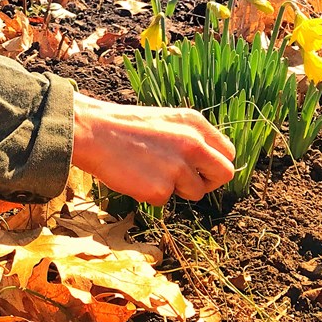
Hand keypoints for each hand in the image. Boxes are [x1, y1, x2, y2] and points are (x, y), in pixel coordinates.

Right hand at [71, 92, 235, 203]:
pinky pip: (166, 200)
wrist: (94, 132)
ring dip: (177, 189)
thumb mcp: (167, 121)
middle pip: (225, 174)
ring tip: (150, 171)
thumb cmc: (126, 127)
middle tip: (189, 182)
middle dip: (210, 182)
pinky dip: (152, 193)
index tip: (203, 169)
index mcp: (195, 124)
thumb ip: (191, 138)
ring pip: (195, 192)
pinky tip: (136, 176)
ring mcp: (178, 168)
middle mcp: (193, 145)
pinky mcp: (160, 189)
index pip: (228, 152)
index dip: (216, 164)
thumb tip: (208, 162)